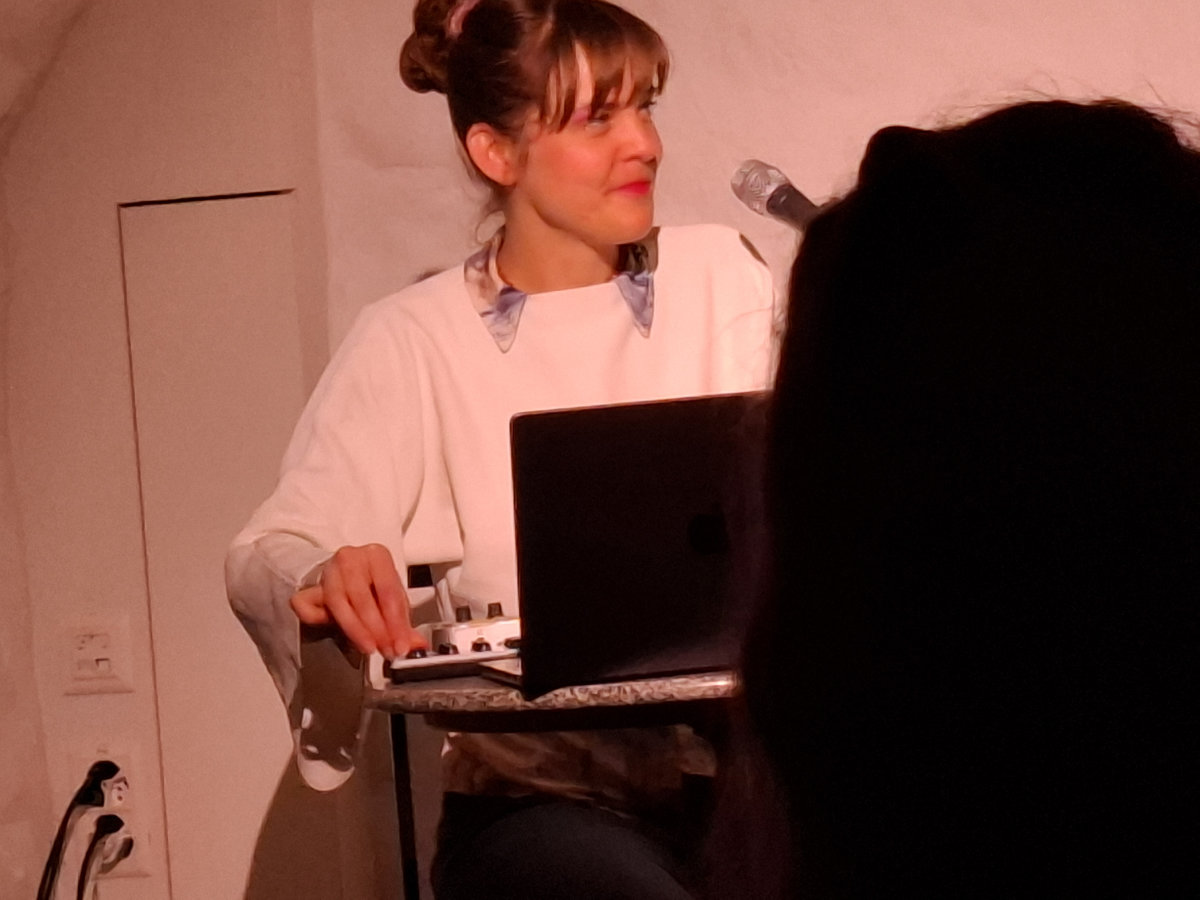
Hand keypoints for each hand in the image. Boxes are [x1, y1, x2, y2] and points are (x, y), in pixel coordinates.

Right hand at [289, 544, 426, 658]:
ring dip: (356, 631)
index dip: (395, 622)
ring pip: (338, 602)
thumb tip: (416, 644)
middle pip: (363, 597)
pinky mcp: (308, 586)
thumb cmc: (372, 586)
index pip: (388, 590)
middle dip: (377, 630)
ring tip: (369, 647)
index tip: (399, 644)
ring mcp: (328, 570)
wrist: (344, 576)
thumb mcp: (392, 600)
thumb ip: (403, 623)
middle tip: (385, 649)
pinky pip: (308, 608)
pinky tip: (339, 633)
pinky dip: (319, 621)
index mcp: (376, 555)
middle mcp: (351, 558)